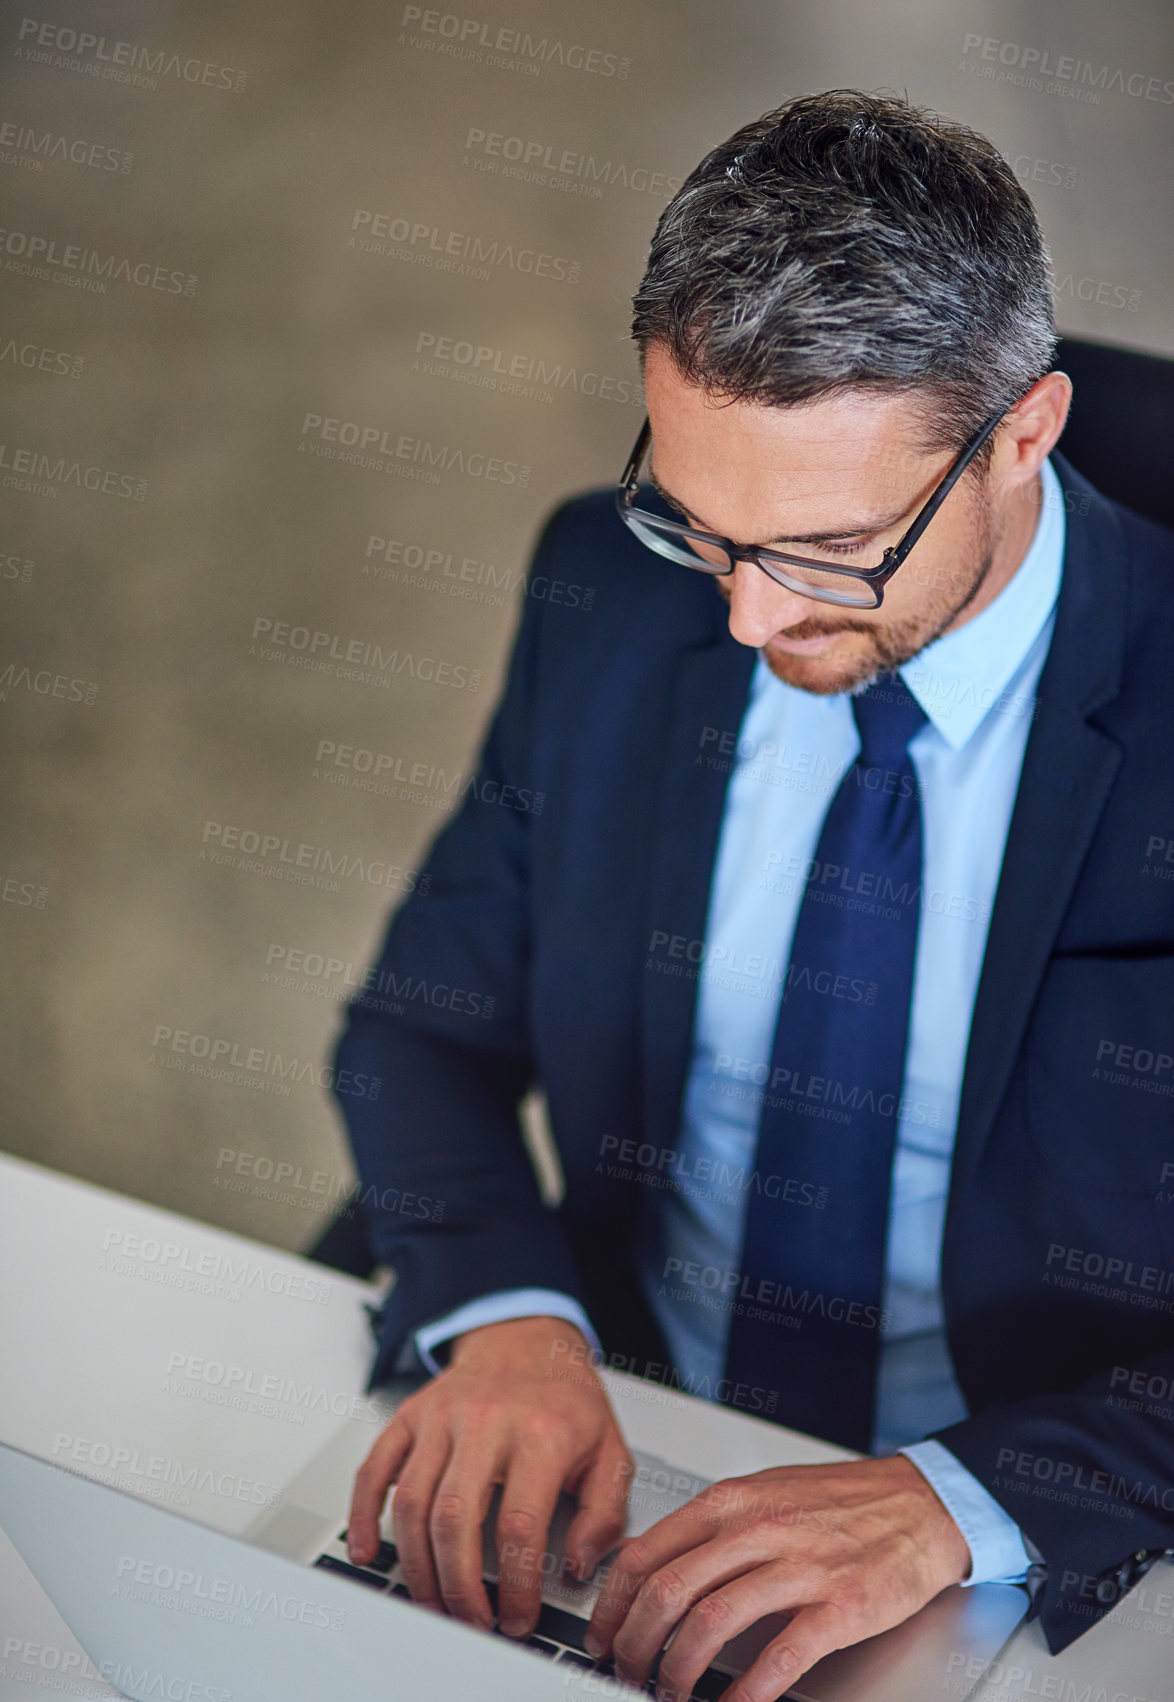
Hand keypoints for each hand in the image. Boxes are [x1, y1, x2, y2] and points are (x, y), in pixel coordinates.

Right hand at [346, 1315, 633, 1636]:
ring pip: (412, 1503)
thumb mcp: (610, 1449)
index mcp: (541, 1434)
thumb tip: (578, 1564)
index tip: (517, 1617)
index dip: (516, 1586)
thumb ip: (605, 1513)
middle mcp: (486, 1422)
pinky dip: (364, 1515)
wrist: (526, 1337)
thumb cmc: (565, 1399)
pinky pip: (375, 1469)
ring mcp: (441, 1417)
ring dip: (417, 1566)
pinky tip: (368, 1551)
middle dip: (458, 1586)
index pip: (520, 1526)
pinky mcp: (411, 1416)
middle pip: (455, 1520)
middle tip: (469, 1621)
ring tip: (433, 1602)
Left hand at [584, 1455, 970, 1700]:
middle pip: (668, 1590)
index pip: (647, 1553)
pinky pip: (778, 1656)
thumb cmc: (843, 1501)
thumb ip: (713, 1527)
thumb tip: (657, 1568)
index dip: (613, 1605)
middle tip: (626, 1671)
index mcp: (732, 1501)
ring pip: (711, 1622)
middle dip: (636, 1643)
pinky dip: (746, 1692)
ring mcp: (799, 1566)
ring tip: (671, 1692)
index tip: (602, 1636)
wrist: (922, 1502)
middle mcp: (757, 1528)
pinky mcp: (839, 1605)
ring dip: (679, 1669)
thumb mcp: (765, 1492)